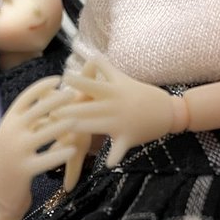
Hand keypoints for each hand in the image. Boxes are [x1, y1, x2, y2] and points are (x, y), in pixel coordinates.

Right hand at [0, 76, 75, 219]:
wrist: (2, 194)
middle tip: (74, 93)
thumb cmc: (15, 160)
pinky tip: (73, 150)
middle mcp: (9, 133)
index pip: (25, 97)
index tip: (59, 78)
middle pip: (36, 111)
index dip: (42, 86)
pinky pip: (45, 159)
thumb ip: (28, 119)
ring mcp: (15, 152)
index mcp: (8, 121)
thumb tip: (48, 96)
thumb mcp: (15, 136)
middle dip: (56, 101)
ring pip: (43, 134)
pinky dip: (59, 153)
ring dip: (61, 125)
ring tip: (78, 119)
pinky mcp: (23, 170)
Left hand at [59, 58, 174, 165]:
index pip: (92, 84)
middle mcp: (115, 105)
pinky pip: (120, 149)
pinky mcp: (129, 138)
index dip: (78, 82)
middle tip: (51, 112)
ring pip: (98, 126)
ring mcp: (122, 122)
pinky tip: (107, 165)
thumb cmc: (141, 93)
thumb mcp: (124, 79)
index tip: (63, 79)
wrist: (169, 110)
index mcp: (112, 91)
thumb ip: (106, 68)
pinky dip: (115, 157)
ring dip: (83, 130)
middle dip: (70, 110)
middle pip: (89, 107)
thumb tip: (91, 54)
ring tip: (66, 135)